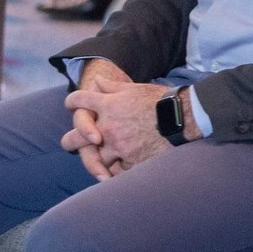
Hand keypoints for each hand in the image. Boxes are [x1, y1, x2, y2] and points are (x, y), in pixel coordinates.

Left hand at [61, 65, 180, 177]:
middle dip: (71, 141)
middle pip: (73, 139)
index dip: (72, 103)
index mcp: (107, 105)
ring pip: (95, 160)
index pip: (78, 101)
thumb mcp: (134, 88)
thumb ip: (111, 86)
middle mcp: (107, 126)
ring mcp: (117, 146)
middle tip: (72, 144)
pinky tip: (118, 170)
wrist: (181, 118)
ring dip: (97, 160)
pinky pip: (116, 171)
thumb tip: (96, 80)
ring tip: (98, 164)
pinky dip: (117, 171)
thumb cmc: (160, 101)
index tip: (72, 105)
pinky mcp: (130, 161)